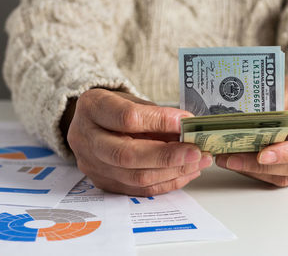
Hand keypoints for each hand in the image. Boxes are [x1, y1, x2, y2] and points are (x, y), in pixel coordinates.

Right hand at [66, 89, 212, 195]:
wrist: (92, 123)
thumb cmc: (116, 108)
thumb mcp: (133, 100)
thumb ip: (156, 115)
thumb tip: (188, 130)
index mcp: (92, 108)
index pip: (126, 118)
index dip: (159, 121)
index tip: (186, 121)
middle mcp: (86, 138)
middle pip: (127, 155)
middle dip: (167, 156)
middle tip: (196, 151)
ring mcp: (92, 165)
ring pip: (135, 177)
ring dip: (173, 172)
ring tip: (198, 162)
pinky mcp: (104, 183)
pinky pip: (139, 190)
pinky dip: (167, 182)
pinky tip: (186, 172)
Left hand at [215, 66, 287, 185]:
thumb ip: (272, 108)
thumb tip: (240, 122)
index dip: (286, 153)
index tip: (262, 156)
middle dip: (260, 165)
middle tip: (231, 159)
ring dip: (256, 171)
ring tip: (229, 161)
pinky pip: (286, 176)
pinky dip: (262, 172)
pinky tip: (242, 164)